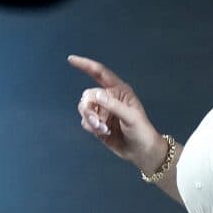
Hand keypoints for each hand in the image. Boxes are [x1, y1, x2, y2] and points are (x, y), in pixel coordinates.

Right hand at [68, 55, 167, 173]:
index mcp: (119, 90)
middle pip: (87, 95)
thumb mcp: (131, 116)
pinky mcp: (97, 123)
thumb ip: (113, 105)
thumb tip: (95, 95)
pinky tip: (104, 133)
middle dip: (89, 109)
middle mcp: (108, 98)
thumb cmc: (142, 131)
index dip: (85, 65)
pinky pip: (85, 121)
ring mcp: (102, 111)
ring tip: (103, 129)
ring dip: (90, 120)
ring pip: (84, 109)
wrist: (141, 152)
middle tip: (98, 123)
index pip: (100, 73)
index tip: (71, 59)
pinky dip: (91, 128)